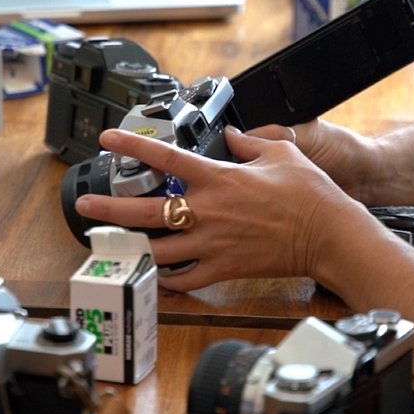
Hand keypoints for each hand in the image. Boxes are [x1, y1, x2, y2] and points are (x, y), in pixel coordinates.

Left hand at [73, 126, 375, 290]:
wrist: (329, 233)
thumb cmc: (310, 194)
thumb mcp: (281, 152)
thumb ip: (251, 141)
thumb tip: (234, 135)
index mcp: (219, 177)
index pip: (165, 156)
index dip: (132, 145)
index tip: (109, 138)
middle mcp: (208, 210)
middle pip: (146, 211)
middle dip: (109, 210)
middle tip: (85, 207)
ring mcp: (213, 242)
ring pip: (158, 249)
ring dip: (130, 248)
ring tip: (111, 245)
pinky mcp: (224, 268)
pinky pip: (184, 278)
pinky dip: (166, 277)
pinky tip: (155, 272)